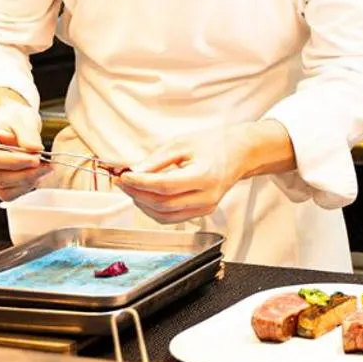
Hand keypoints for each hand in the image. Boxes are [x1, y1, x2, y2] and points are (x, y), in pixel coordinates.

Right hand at [0, 99, 47, 201]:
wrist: (11, 124)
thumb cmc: (12, 118)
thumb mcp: (21, 118)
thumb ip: (27, 134)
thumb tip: (35, 149)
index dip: (15, 162)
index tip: (36, 159)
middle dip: (26, 173)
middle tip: (47, 165)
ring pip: (4, 189)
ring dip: (28, 181)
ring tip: (43, 168)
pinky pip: (8, 193)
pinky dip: (24, 187)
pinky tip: (35, 174)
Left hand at [117, 127, 247, 223]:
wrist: (239, 153)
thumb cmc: (214, 144)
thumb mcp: (183, 143)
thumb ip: (157, 159)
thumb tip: (134, 172)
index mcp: (205, 176)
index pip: (165, 186)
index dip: (141, 183)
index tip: (124, 175)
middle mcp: (207, 197)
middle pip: (163, 204)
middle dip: (137, 194)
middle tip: (123, 181)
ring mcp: (206, 207)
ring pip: (165, 216)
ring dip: (143, 205)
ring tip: (132, 189)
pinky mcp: (203, 212)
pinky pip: (172, 218)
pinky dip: (155, 210)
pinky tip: (146, 197)